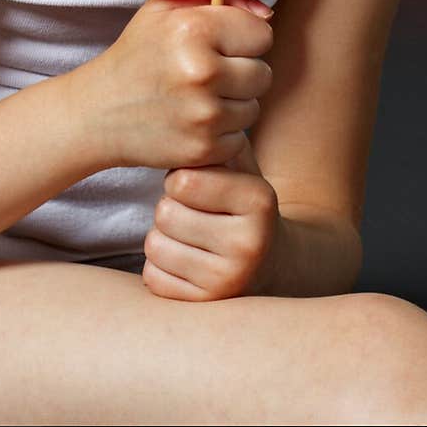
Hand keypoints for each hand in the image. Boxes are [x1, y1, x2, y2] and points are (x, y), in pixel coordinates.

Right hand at [82, 0, 272, 170]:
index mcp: (195, 29)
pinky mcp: (202, 150)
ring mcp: (203, 115)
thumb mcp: (167, 7)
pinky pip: (239, 138)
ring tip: (197, 97)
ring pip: (253, 108)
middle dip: (240, 73)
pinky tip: (193, 121)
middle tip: (205, 73)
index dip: (242, 39)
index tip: (217, 44)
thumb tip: (266, 13)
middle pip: (263, 73)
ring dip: (232, 104)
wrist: (99, 111)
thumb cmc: (139, 52)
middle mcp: (202, 71)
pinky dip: (221, 133)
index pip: (262, 34)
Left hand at [142, 135, 280, 300]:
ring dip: (162, 237)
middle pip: (165, 213)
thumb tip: (173, 119)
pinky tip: (185, 262)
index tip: (195, 186)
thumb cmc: (242, 204)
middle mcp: (248, 245)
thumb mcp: (241, 167)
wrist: (275, 264)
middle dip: (170, 207)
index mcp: (259, 201)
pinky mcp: (206, 307)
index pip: (182, 181)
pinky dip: (160, 267)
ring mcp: (228, 282)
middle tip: (190, 213)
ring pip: (155, 246)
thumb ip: (214, 141)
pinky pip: (152, 278)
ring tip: (188, 236)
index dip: (179, 178)